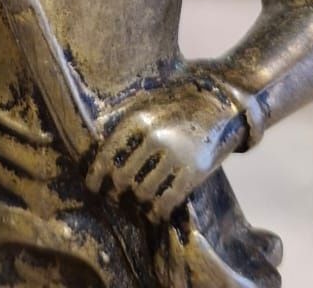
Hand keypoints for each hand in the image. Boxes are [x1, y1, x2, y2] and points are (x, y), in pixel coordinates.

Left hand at [86, 78, 245, 222]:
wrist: (219, 101)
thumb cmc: (178, 105)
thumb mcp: (148, 107)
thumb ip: (128, 129)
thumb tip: (99, 155)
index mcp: (137, 120)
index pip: (106, 155)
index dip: (96, 177)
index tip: (94, 188)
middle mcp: (153, 137)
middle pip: (122, 178)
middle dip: (115, 193)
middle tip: (116, 199)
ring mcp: (174, 154)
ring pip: (143, 193)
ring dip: (137, 204)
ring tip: (137, 206)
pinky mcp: (193, 170)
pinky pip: (167, 200)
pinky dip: (158, 211)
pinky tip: (156, 212)